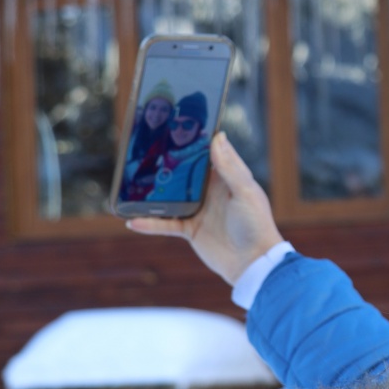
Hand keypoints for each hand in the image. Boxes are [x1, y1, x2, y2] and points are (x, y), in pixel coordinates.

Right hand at [126, 132, 283, 285]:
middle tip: (145, 150)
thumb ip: (230, 167)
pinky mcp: (190, 229)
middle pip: (184, 173)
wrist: (254, 263)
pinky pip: (166, 224)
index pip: (208, 153)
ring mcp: (199, 210)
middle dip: (166, 163)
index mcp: (226, 177)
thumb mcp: (245, 192)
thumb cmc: (257, 224)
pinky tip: (132, 221)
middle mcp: (211, 191)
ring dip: (153, 193)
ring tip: (131, 184)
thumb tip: (218, 137)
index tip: (177, 125)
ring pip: (170, 197)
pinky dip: (150, 223)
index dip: (195, 140)